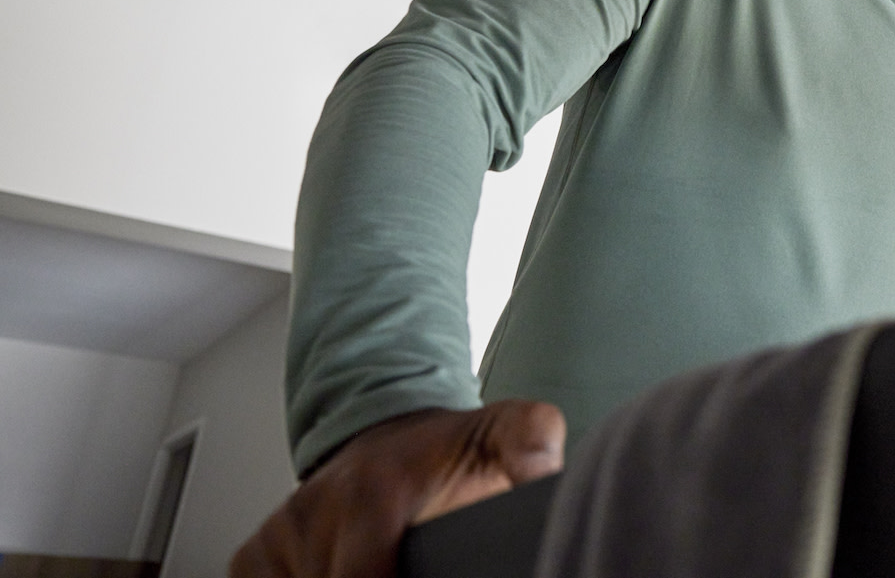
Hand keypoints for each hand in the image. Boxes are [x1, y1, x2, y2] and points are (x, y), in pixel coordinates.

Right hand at [231, 400, 565, 577]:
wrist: (393, 430)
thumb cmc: (449, 448)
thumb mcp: (504, 431)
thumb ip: (529, 442)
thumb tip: (542, 468)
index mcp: (372, 493)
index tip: (422, 577)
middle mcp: (315, 510)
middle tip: (408, 571)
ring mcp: (280, 533)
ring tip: (380, 565)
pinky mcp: (254, 554)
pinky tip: (340, 572)